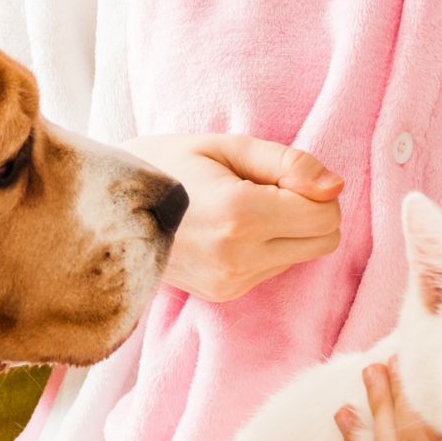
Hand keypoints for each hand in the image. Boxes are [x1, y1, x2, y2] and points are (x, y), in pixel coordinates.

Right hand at [121, 133, 341, 301]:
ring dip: (287, 231)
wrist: (104, 208)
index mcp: (240, 216)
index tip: (277, 176)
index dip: (314, 190)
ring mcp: (229, 284)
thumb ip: (289, 163)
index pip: (326, 215)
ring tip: (237, 209)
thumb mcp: (227, 146)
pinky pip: (274, 270)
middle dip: (310, 213)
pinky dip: (266, 247)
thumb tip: (337, 188)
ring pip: (302, 257)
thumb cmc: (166, 163)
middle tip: (267, 190)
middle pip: (325, 242)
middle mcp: (238, 258)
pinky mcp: (223, 295)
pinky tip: (228, 230)